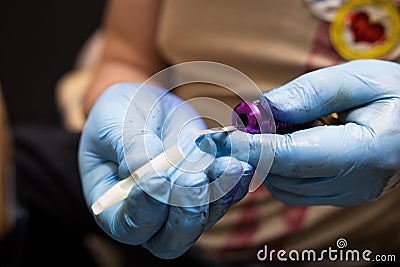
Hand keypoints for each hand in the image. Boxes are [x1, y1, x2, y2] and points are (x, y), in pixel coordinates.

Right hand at [78, 83, 252, 257]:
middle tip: (194, 177)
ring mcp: (181, 205)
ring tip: (226, 165)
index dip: (143, 211)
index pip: (128, 227)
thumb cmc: (119, 116)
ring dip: (218, 194)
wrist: (146, 106)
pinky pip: (225, 196)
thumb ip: (127, 147)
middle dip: (186, 210)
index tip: (156, 179)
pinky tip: (239, 163)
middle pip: (171, 240)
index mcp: (114, 205)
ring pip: (204, 219)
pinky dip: (234, 182)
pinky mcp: (206, 190)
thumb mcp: (113, 123)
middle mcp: (149, 215)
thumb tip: (145, 170)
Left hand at [197, 59, 399, 205]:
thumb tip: (263, 108)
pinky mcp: (339, 195)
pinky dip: (281, 166)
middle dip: (256, 148)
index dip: (249, 148)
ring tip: (287, 126)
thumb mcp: (359, 79)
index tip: (217, 139)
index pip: (290, 157)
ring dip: (269, 157)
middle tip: (253, 119)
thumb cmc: (397, 95)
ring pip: (282, 185)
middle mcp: (354, 183)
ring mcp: (347, 194)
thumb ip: (310, 94)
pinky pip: (293, 187)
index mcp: (365, 152)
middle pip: (281, 174)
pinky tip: (296, 142)